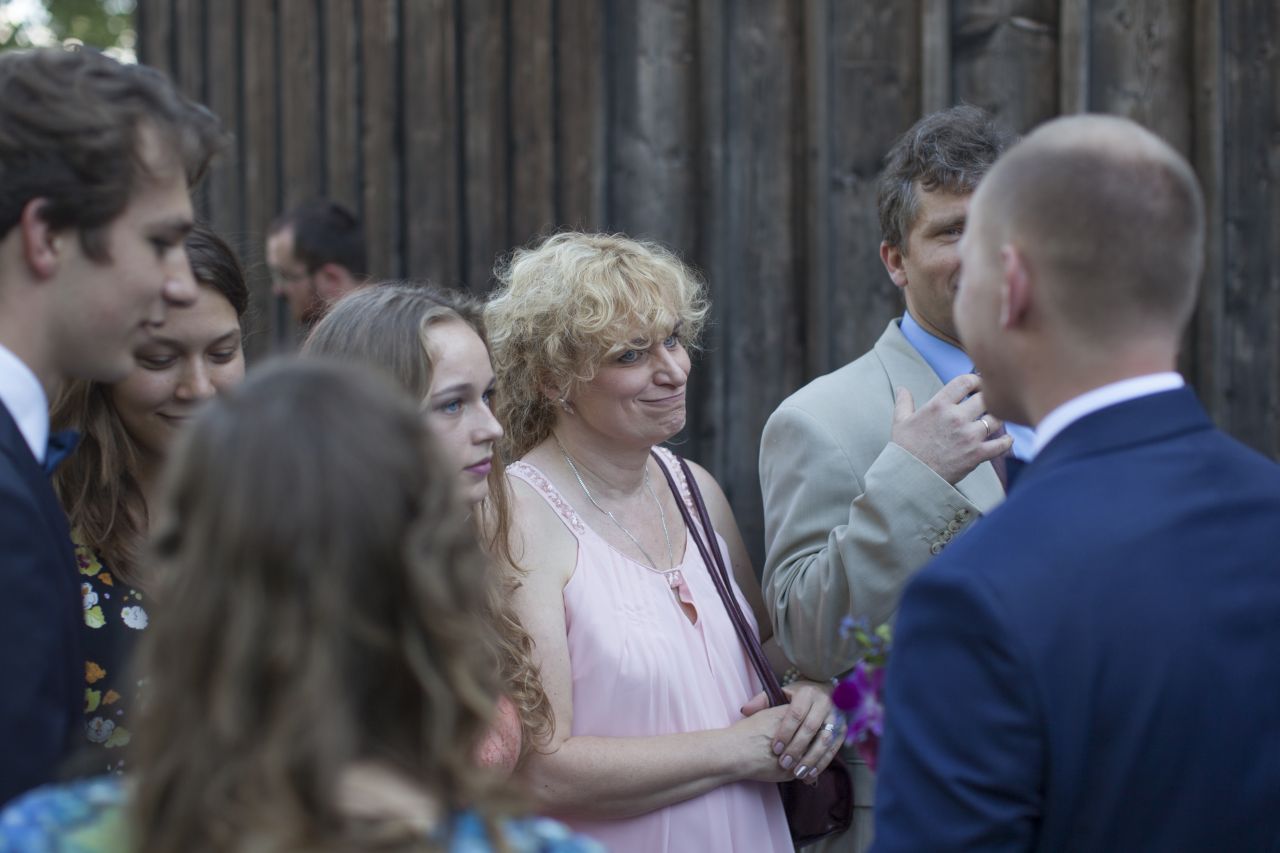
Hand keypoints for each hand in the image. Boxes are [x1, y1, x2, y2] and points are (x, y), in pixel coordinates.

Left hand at [741, 684, 843, 784]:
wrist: (825, 692)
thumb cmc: (797, 697)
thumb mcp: (781, 693)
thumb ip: (763, 700)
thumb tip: (745, 710)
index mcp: (808, 693)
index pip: (795, 714)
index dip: (785, 732)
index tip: (775, 748)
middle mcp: (825, 703)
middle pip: (811, 728)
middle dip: (797, 748)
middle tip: (785, 764)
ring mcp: (837, 716)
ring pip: (825, 740)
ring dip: (812, 759)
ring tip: (798, 774)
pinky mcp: (843, 729)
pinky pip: (834, 748)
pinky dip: (823, 763)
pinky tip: (811, 775)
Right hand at [890, 374, 1012, 484]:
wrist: (909, 476)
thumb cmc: (905, 449)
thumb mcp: (900, 421)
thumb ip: (904, 402)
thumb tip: (902, 389)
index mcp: (939, 405)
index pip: (965, 382)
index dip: (975, 379)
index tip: (977, 384)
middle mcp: (956, 417)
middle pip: (985, 397)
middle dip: (988, 396)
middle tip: (989, 400)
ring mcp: (969, 436)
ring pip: (996, 418)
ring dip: (997, 417)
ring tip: (994, 419)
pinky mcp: (977, 454)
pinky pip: (1001, 444)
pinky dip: (1006, 441)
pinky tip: (1006, 439)